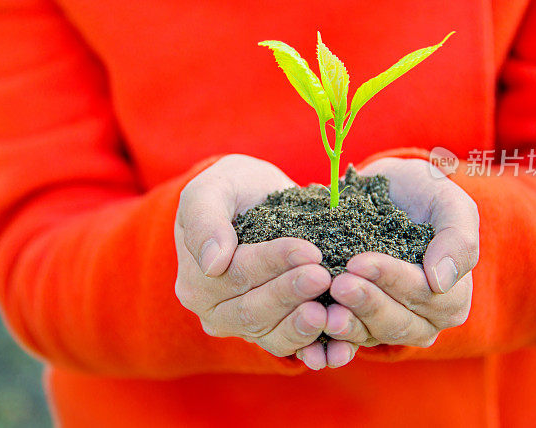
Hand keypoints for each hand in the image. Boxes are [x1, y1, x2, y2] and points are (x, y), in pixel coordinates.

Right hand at [174, 154, 356, 368]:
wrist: (259, 198)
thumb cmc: (232, 188)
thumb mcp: (211, 189)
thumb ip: (204, 220)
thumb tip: (212, 264)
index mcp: (196, 278)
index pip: (235, 274)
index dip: (272, 263)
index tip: (308, 251)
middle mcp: (215, 310)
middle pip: (253, 309)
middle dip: (290, 293)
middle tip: (324, 277)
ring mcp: (244, 326)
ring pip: (272, 334)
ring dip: (302, 325)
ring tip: (330, 311)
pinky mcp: (273, 333)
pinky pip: (291, 347)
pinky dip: (315, 347)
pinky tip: (339, 343)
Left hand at [324, 157, 478, 348]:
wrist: (379, 189)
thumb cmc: (420, 192)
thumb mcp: (447, 202)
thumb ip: (458, 239)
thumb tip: (441, 282)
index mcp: (452, 294)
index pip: (426, 296)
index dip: (393, 281)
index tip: (359, 262)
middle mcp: (424, 318)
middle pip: (398, 322)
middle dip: (367, 303)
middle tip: (339, 284)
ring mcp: (389, 324)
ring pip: (371, 335)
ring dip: (348, 324)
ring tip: (325, 309)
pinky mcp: (358, 324)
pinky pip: (346, 340)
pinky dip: (329, 341)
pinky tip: (312, 336)